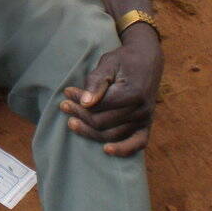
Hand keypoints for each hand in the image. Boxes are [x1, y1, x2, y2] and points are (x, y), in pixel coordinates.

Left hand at [61, 22, 162, 155]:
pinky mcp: (147, 125)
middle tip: (64, 105)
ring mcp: (145, 119)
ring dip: (89, 131)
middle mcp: (141, 110)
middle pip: (103, 123)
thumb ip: (96, 82)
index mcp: (132, 93)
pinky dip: (122, 150)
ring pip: (112, 135)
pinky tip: (106, 150)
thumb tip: (86, 103)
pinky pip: (137, 144)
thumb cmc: (124, 60)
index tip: (67, 92)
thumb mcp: (108, 63)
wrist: (147, 60)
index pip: (99, 106)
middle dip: (80, 115)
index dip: (79, 102)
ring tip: (71, 122)